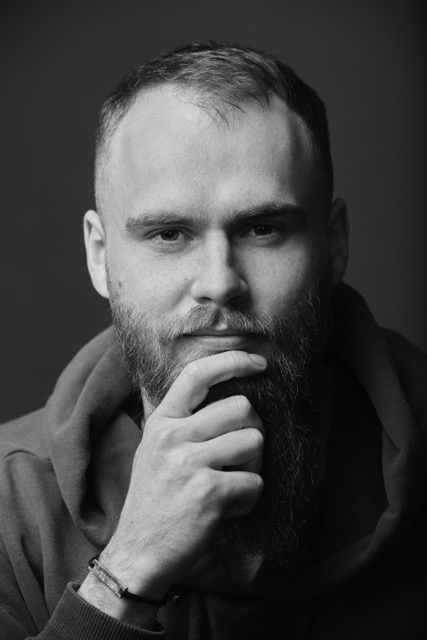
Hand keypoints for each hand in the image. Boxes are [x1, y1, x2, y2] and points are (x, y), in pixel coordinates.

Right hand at [101, 350, 266, 598]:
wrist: (138, 554)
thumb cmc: (154, 501)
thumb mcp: (154, 450)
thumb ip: (181, 422)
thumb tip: (224, 396)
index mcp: (161, 422)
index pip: (197, 375)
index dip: (233, 361)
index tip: (259, 363)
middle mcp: (173, 436)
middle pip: (241, 407)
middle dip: (252, 431)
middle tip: (240, 457)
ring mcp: (189, 463)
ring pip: (254, 441)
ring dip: (254, 466)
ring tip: (233, 483)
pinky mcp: (208, 492)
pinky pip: (255, 482)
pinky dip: (250, 499)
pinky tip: (228, 510)